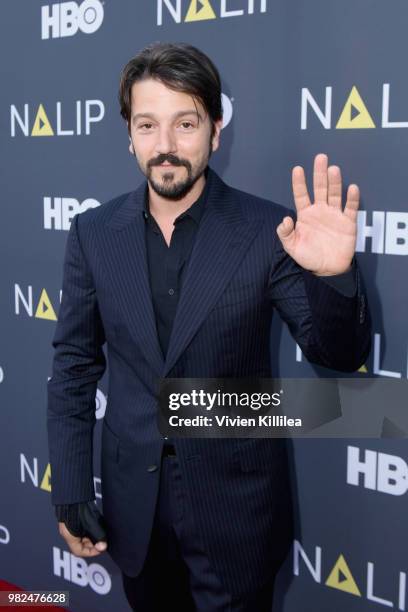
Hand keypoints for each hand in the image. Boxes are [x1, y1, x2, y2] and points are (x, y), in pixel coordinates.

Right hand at [57, 501, 107, 557]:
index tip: (100, 548)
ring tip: (100, 534)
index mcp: (69, 536)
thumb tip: (103, 547)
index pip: (79, 551)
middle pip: (80, 544)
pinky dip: (90, 530)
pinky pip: (82, 528)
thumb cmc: (78, 507)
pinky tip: (96, 526)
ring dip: (91, 537)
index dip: (90, 553)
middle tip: (101, 542)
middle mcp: (68, 532)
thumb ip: (98, 536)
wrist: (73, 493)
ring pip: (82, 536)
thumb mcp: (90, 524)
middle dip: (92, 544)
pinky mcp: (75, 518)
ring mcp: (71, 525)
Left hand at [277, 153, 358, 274]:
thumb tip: (284, 219)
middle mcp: (320, 211)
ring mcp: (334, 215)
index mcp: (305, 215)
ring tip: (334, 169)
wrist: (327, 270)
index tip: (297, 169)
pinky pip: (351, 208)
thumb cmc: (308, 257)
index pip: (301, 195)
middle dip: (319, 174)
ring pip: (335, 194)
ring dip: (335, 182)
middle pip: (320, 188)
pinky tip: (351, 188)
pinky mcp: (348, 222)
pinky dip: (352, 198)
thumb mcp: (292, 247)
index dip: (299, 183)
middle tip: (320, 157)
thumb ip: (285, 234)